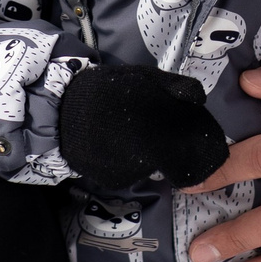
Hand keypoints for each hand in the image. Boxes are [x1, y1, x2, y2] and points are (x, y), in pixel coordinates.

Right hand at [57, 63, 228, 190]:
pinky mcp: (112, 182)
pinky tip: (119, 143)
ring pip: (152, 166)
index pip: (191, 150)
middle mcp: (148, 164)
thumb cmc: (107, 90)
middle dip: (171, 145)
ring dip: (150, 153)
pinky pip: (132, 171)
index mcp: (160, 137)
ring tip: (133, 131)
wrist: (60, 111)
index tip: (193, 133)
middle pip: (172, 158)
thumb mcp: (146, 79)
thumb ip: (176, 89)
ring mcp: (129, 176)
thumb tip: (200, 100)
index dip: (195, 142)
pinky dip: (131, 160)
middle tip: (156, 125)